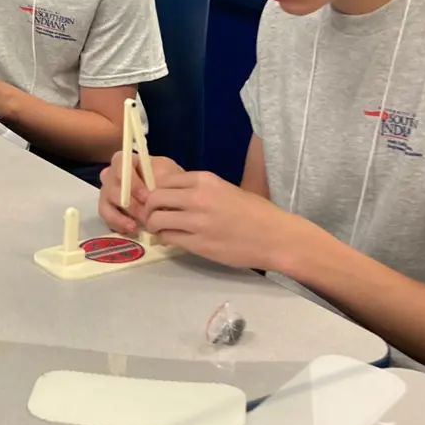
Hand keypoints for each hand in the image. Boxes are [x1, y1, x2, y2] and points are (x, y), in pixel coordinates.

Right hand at [98, 152, 184, 236]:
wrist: (172, 197)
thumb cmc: (169, 182)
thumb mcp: (170, 175)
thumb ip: (160, 180)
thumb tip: (150, 193)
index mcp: (128, 161)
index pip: (119, 162)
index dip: (130, 179)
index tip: (146, 196)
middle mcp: (113, 175)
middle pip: (110, 186)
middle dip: (128, 203)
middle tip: (145, 215)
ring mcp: (109, 194)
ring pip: (105, 204)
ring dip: (120, 217)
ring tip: (135, 227)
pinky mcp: (109, 211)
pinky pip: (107, 218)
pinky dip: (118, 225)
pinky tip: (132, 230)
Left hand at [144, 170, 300, 269]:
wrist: (275, 237)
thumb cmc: (254, 212)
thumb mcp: (224, 189)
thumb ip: (198, 190)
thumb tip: (171, 195)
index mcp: (204, 180)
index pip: (164, 180)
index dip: (156, 191)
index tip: (158, 201)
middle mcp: (197, 197)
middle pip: (155, 198)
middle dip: (149, 209)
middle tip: (153, 216)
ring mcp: (197, 221)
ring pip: (157, 220)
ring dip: (154, 226)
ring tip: (160, 230)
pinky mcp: (198, 244)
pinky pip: (168, 238)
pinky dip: (163, 239)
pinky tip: (169, 240)